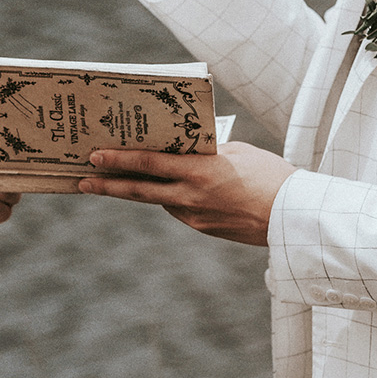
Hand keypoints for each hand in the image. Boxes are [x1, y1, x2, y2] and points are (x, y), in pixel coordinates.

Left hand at [77, 141, 295, 244]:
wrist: (292, 216)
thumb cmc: (270, 176)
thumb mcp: (236, 152)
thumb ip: (205, 151)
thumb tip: (183, 149)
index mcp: (199, 171)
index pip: (149, 163)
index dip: (119, 160)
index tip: (96, 157)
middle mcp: (191, 196)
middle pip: (139, 190)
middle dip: (109, 184)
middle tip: (84, 180)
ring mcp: (194, 216)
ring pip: (157, 199)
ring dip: (137, 190)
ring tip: (116, 181)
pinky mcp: (202, 228)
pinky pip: (177, 209)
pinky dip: (167, 197)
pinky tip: (164, 189)